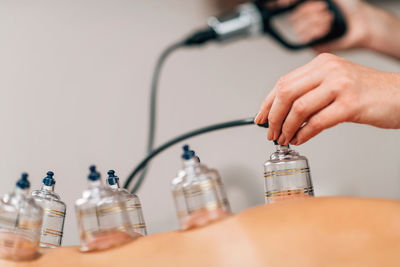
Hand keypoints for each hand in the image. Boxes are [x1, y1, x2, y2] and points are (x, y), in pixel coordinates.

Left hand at [254, 53, 399, 144]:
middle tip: (270, 132)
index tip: (260, 117)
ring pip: (298, 109)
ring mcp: (340, 86)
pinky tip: (300, 139)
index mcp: (321, 64)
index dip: (267, 103)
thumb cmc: (368, 92)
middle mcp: (328, 70)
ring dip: (286, 128)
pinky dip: (303, 134)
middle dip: (273, 117)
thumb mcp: (335, 83)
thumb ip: (310, 92)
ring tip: (284, 139)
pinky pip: (317, 122)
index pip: (283, 82)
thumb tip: (281, 113)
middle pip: (286, 93)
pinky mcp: (350, 104)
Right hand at [289, 0, 371, 52]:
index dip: (287, 4)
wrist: (364, 22)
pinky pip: (305, 40)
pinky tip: (327, 28)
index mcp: (307, 10)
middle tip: (325, 8)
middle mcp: (306, 23)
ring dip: (314, 21)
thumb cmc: (351, 7)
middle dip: (309, 11)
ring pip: (298, 28)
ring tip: (330, 18)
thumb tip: (286, 0)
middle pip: (293, 18)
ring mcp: (310, 35)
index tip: (288, 2)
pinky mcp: (315, 47)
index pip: (290, 8)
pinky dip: (315, 32)